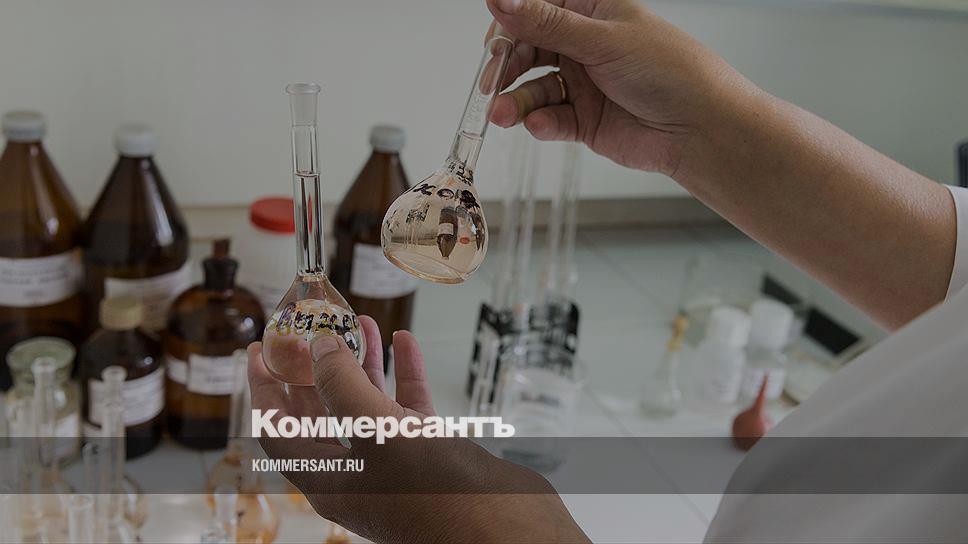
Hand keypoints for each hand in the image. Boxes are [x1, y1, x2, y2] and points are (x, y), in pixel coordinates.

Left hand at [248, 316, 588, 542]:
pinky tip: (405, 343)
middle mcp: (356, 470)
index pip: (278, 428)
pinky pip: (409, 405)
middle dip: (317, 364)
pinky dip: (405, 372)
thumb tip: (318, 347)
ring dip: (362, 361)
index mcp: (328, 477)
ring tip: (360, 323)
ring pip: (368, 402)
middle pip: (321, 410)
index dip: (265, 387)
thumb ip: (340, 385)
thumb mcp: (374, 431)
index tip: (261, 348)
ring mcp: (393, 461)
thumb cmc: (434, 495)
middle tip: (313, 326)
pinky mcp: (428, 451)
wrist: (501, 527)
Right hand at [487, 0, 754, 175]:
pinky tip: (541, 124)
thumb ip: (546, 24)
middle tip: (490, 83)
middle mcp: (584, 45)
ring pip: (533, 87)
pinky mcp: (583, 119)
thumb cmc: (669, 71)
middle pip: (527, 49)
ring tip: (502, 114)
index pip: (537, 7)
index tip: (493, 41)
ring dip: (515, 100)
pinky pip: (549, 118)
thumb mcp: (601, 40)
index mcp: (592, 11)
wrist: (699, 129)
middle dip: (506, 67)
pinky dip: (540, 122)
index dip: (511, 22)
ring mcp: (583, 82)